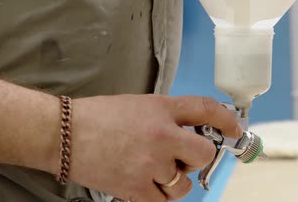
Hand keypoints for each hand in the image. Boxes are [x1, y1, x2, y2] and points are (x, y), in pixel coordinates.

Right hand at [70, 95, 242, 201]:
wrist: (63, 134)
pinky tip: (146, 183)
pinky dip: (159, 195)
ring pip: (184, 183)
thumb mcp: (140, 104)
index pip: (206, 108)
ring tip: (157, 170)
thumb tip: (193, 130)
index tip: (234, 129)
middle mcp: (162, 136)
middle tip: (184, 154)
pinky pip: (163, 201)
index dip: (227, 119)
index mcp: (163, 109)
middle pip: (205, 153)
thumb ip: (169, 116)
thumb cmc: (99, 116)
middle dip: (199, 155)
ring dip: (176, 179)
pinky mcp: (136, 188)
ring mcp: (150, 164)